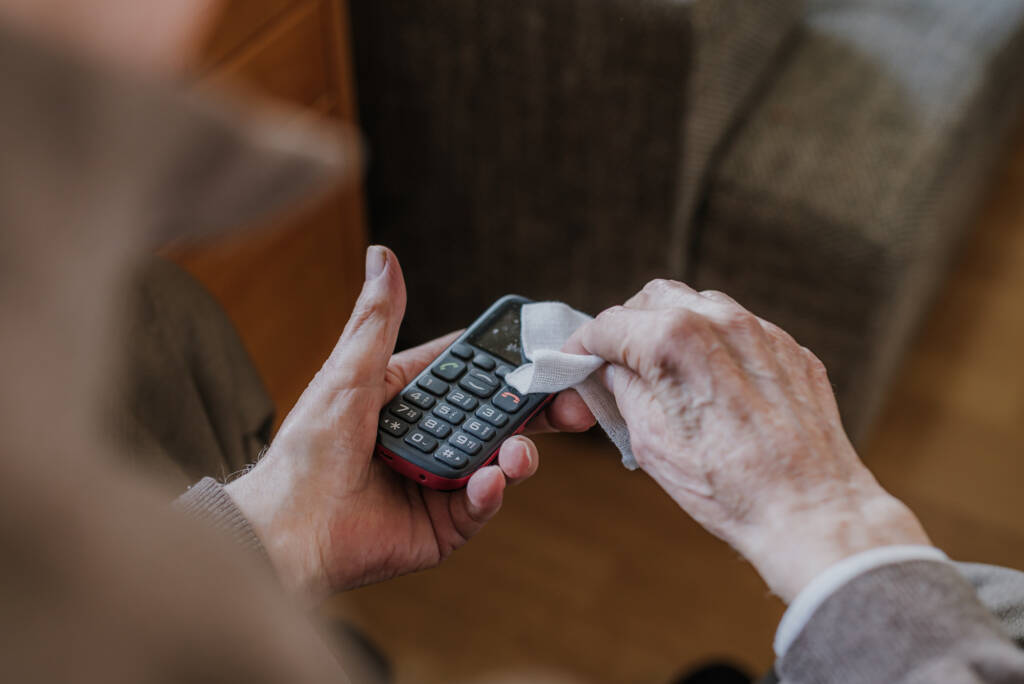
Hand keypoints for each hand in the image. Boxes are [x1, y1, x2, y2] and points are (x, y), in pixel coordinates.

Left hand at [225, 246, 593, 601]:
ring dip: (516, 452)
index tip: (544, 348)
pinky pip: (477, 506)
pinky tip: (489, 481)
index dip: (505, 361)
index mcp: (407, 400)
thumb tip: (381, 254)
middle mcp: (428, 439)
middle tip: (569, 403)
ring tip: (517, 451)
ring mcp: (437, 482)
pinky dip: (489, 493)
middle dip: (533, 410)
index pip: (467, 372)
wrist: (286, 535)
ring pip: (496, 460)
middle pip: (493, 417)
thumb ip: (377, 319)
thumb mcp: (348, 374)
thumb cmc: (306, 452)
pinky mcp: (441, 527)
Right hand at [569, 279, 929, 600]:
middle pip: (655, 299)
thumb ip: (624, 391)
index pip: (610, 324)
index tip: (577, 360)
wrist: (810, 512)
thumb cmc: (731, 488)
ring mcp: (763, 333)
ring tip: (667, 372)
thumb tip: (613, 372)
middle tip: (617, 362)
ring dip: (675, 329)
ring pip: (702, 306)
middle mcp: (721, 322)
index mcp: (674, 341)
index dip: (584, 344)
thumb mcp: (650, 442)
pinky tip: (714, 386)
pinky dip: (717, 347)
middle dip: (629, 326)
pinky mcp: (793, 351)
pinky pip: (743, 332)